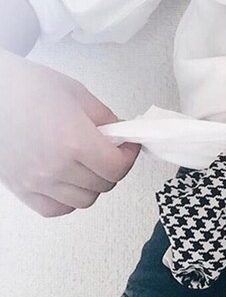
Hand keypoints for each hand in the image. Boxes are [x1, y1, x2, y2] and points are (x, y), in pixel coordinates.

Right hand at [0, 48, 140, 217]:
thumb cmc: (28, 89)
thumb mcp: (78, 95)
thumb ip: (105, 118)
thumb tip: (122, 133)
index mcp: (73, 141)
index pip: (116, 167)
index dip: (130, 156)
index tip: (130, 146)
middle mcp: (54, 167)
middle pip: (103, 185)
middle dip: (115, 167)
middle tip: (114, 151)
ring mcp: (36, 182)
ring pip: (83, 201)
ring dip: (95, 184)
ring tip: (92, 163)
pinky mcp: (21, 189)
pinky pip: (55, 209)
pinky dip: (69, 199)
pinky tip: (72, 180)